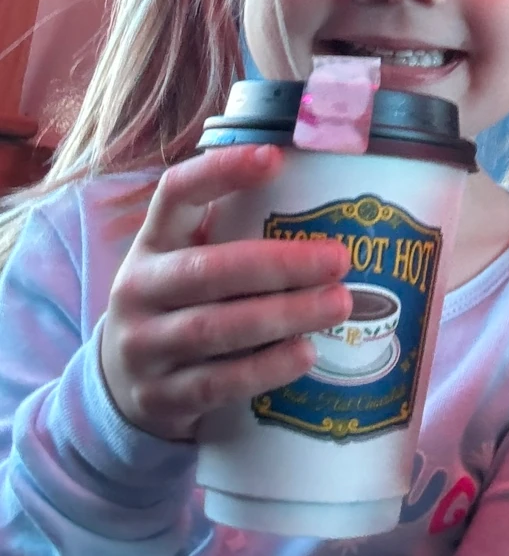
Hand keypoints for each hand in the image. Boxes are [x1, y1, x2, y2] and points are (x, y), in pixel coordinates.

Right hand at [100, 145, 352, 440]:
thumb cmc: (183, 300)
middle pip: (209, 271)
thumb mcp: (189, 255)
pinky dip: (265, 368)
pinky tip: (306, 354)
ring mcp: (145, 346)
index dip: (220, 172)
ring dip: (284, 315)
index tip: (275, 158)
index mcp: (153, 241)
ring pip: (216, 328)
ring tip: (339, 304)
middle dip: (280, 263)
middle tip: (339, 258)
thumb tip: (327, 187)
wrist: (122, 384)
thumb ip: (236, 227)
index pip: (175, 193)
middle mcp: (140, 289)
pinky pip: (217, 383)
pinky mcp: (161, 397)